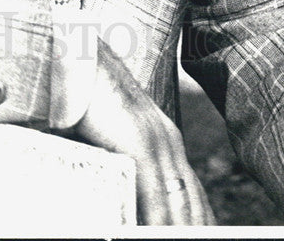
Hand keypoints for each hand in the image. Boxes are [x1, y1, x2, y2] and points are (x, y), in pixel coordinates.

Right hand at [74, 38, 214, 225]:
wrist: (79, 61)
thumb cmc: (83, 97)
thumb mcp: (108, 136)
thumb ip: (118, 163)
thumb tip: (112, 191)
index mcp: (163, 140)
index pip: (191, 191)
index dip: (200, 219)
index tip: (204, 237)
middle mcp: (167, 140)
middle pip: (192, 200)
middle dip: (197, 228)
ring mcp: (157, 141)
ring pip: (178, 203)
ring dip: (181, 231)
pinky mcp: (141, 143)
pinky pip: (155, 196)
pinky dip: (159, 224)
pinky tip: (158, 238)